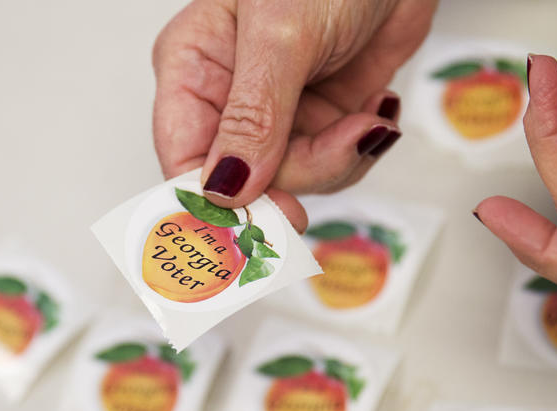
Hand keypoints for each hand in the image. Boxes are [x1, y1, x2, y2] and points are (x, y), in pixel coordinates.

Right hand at [152, 0, 435, 231]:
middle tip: (342, 148)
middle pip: (246, 181)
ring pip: (295, 179)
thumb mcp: (282, 34)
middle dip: (300, 174)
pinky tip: (373, 112)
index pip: (183, 157)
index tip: (251, 230)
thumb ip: (253, 115)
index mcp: (194, 67)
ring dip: (339, 159)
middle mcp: (231, 98)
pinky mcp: (322, 119)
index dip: (213, 203)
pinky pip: (333, 165)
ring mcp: (278, 113)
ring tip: (366, 117)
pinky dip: (360, 149)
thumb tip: (227, 187)